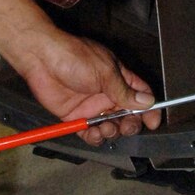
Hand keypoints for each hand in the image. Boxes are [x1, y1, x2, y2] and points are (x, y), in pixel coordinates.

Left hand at [16, 31, 159, 145]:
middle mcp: (107, 93)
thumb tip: (147, 102)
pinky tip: (93, 133)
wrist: (41, 58)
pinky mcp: (75, 116)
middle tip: (125, 126)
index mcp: (118, 78)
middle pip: (127, 115)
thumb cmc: (74, 57)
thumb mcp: (105, 72)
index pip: (140, 95)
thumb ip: (125, 91)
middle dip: (130, 124)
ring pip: (109, 126)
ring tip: (105, 128)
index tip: (153, 122)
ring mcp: (91, 106)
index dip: (149, 109)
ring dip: (111, 131)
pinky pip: (89, 132)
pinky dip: (94, 137)